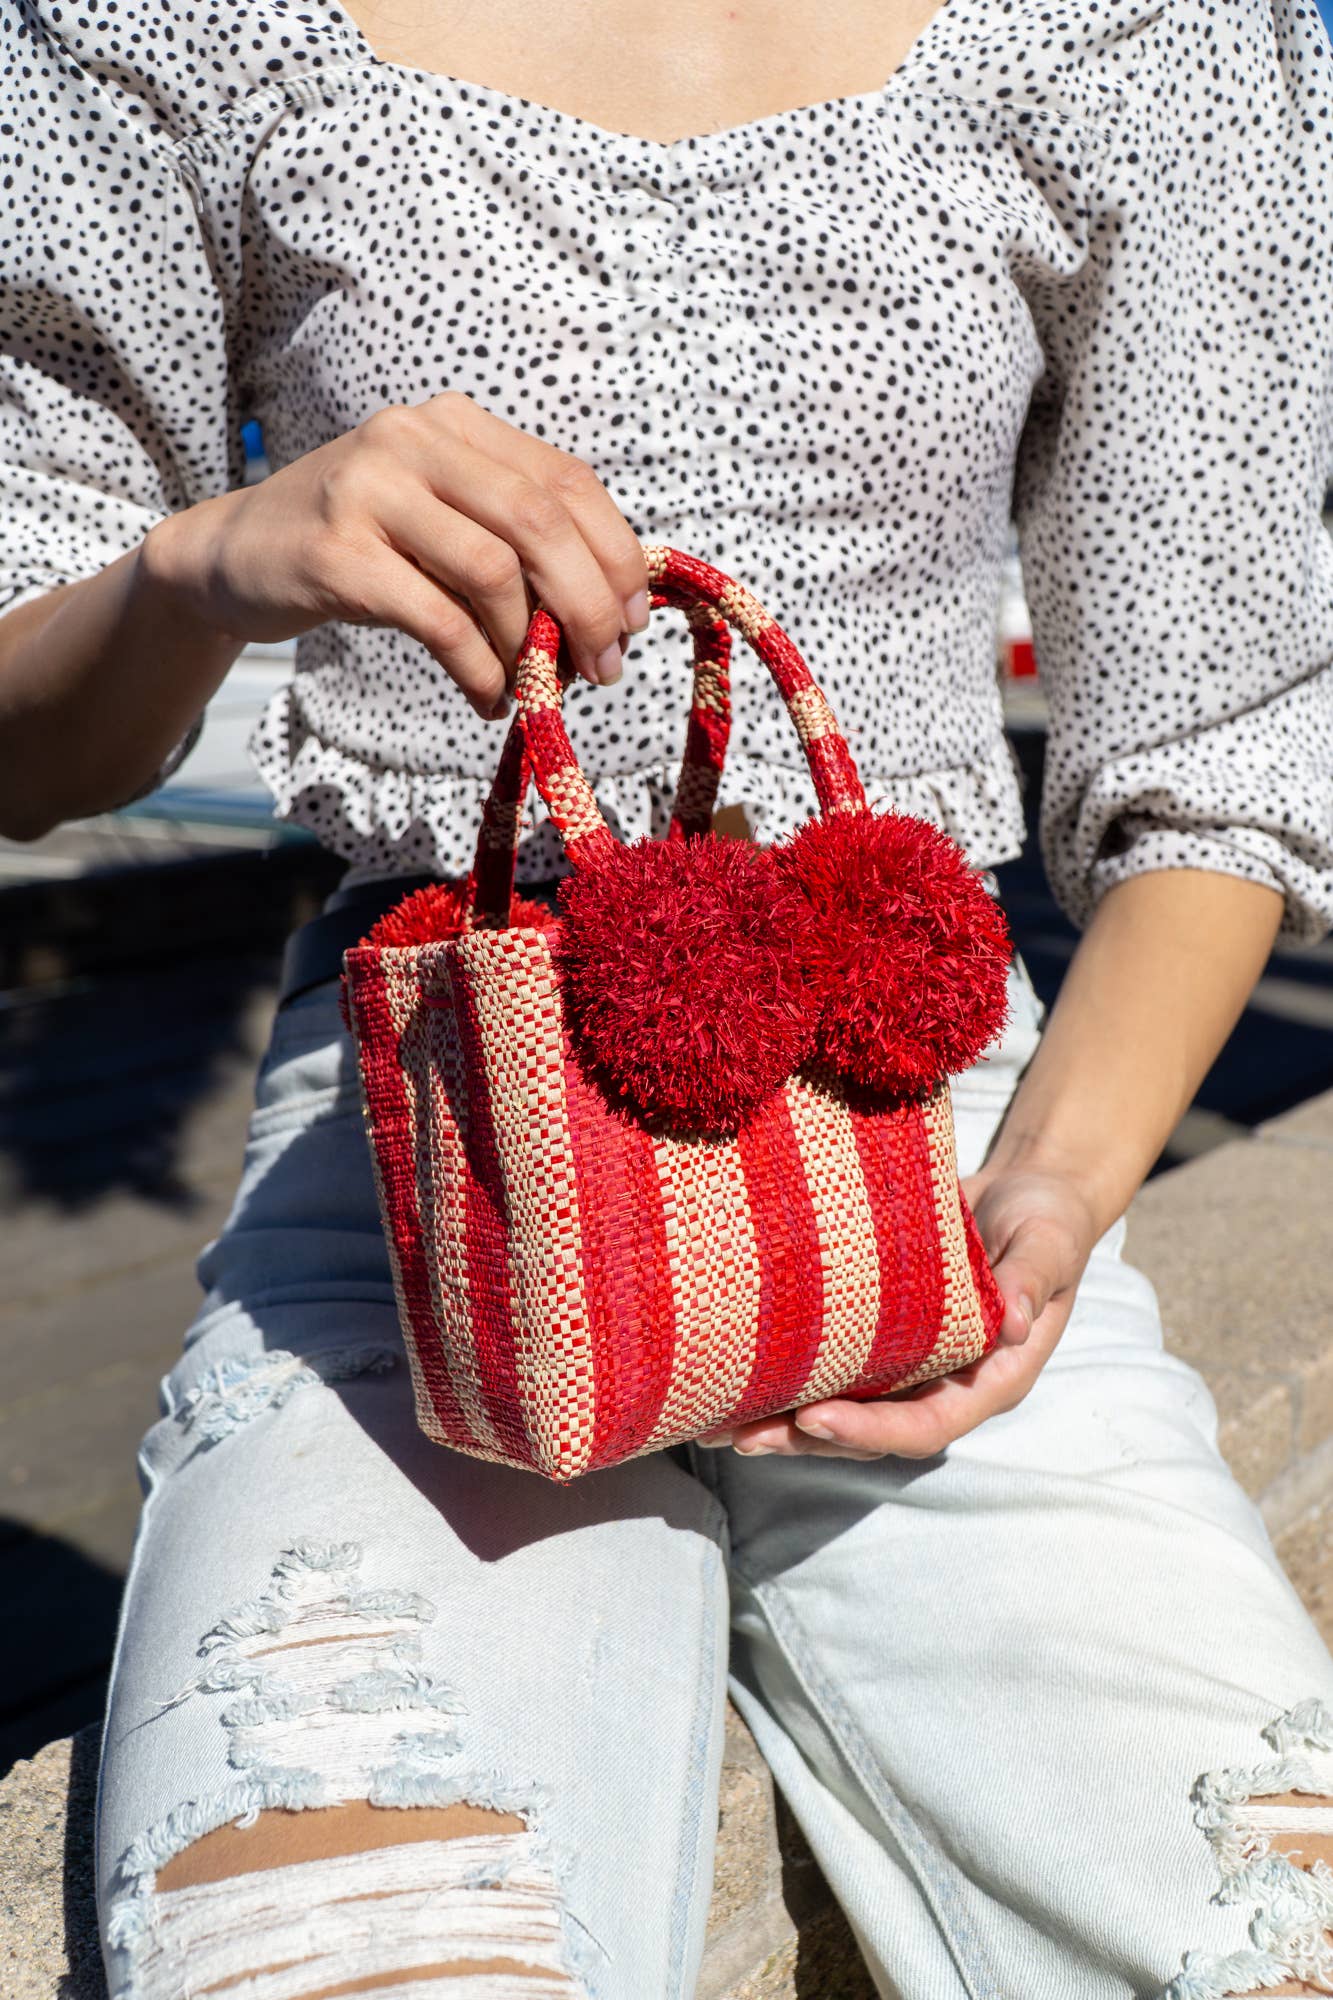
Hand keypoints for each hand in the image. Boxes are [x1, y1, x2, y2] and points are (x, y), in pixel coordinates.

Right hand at [139, 390, 649, 720]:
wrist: (234, 553)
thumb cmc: (359, 544)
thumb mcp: (439, 518)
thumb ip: (514, 539)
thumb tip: (615, 609)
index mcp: (454, 423)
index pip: (565, 480)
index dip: (613, 555)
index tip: (632, 619)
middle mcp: (414, 438)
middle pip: (540, 522)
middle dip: (588, 605)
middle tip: (603, 669)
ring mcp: (369, 490)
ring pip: (493, 572)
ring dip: (529, 646)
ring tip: (533, 686)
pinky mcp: (336, 553)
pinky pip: (439, 620)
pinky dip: (478, 669)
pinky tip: (486, 696)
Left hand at [698, 1161, 1101, 1460]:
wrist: (1026, 1193)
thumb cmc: (1045, 1219)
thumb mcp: (1049, 1241)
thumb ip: (1033, 1279)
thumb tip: (1016, 1324)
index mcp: (990, 1378)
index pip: (926, 1425)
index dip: (870, 1431)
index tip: (815, 1419)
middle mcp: (944, 1383)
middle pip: (870, 1432)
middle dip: (806, 1438)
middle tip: (741, 1437)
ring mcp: (910, 1363)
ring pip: (842, 1408)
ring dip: (782, 1421)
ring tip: (715, 1426)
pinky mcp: (881, 1334)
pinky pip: (832, 1366)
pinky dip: (786, 1376)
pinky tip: (732, 1377)